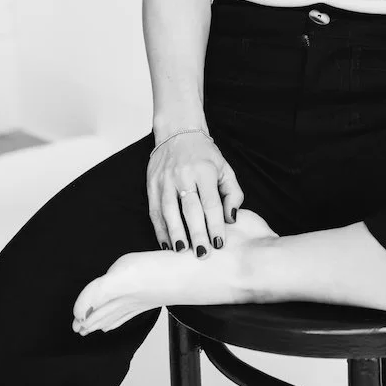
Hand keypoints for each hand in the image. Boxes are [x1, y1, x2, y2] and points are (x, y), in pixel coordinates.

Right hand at [146, 131, 244, 256]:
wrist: (178, 131)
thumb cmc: (204, 154)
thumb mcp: (224, 168)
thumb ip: (233, 193)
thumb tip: (231, 218)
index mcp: (205, 170)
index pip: (211, 202)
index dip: (215, 224)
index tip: (220, 243)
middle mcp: (184, 174)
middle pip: (191, 208)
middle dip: (197, 233)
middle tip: (202, 254)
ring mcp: (166, 179)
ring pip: (169, 210)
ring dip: (176, 233)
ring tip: (182, 251)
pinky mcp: (152, 184)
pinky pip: (155, 210)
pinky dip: (160, 229)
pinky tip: (166, 244)